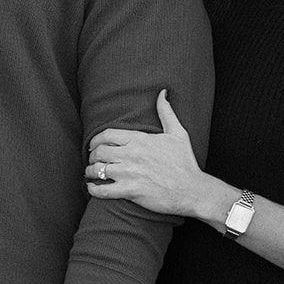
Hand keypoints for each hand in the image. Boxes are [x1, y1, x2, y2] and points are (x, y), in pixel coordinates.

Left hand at [86, 89, 204, 215]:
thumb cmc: (185, 162)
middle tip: (92, 160)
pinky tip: (92, 188)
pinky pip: (103, 190)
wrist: (192, 190)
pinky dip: (93, 190)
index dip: (96, 140)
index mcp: (140, 139)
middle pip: (99, 152)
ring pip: (98, 170)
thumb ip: (166, 112)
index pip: (107, 135)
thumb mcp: (178, 133)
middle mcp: (132, 154)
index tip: (93, 144)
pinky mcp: (130, 191)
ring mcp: (130, 173)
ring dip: (90, 172)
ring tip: (90, 173)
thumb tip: (163, 93)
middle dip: (92, 156)